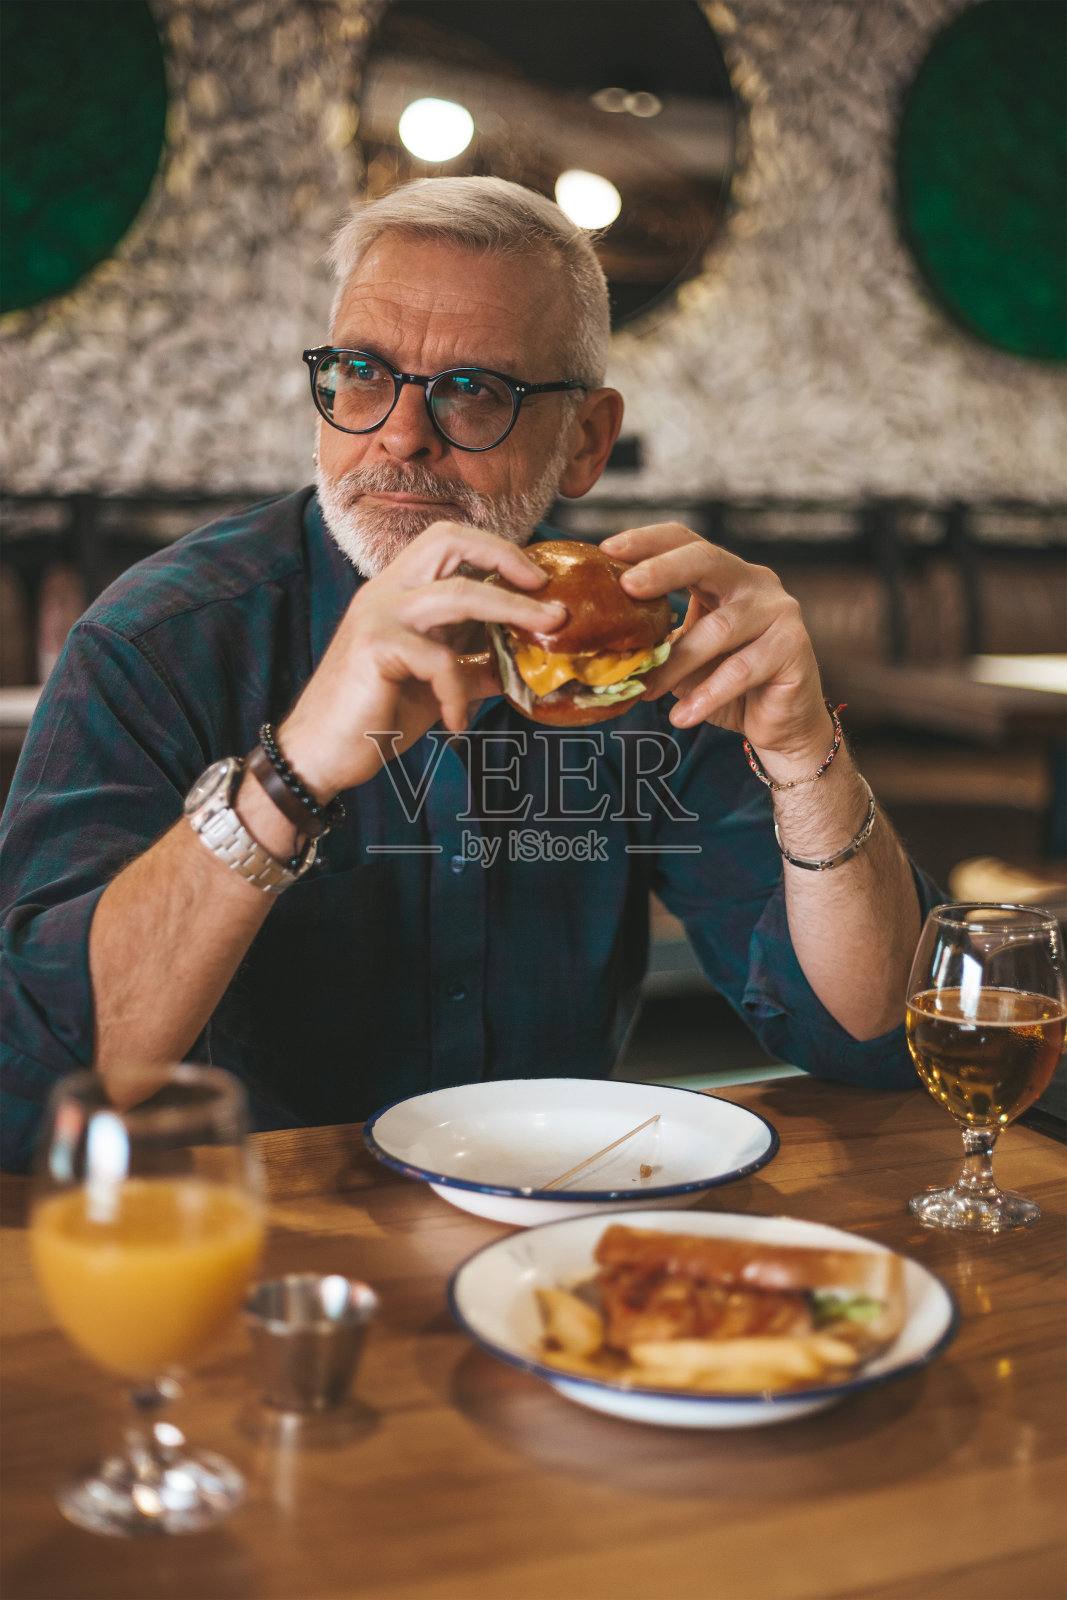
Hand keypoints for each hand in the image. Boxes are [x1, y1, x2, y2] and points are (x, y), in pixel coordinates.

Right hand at [276, 523, 565, 797]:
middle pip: (450, 540)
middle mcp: (386, 590)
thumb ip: (474, 662)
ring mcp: (379, 614)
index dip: (498, 550)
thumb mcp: (436, 683)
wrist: (321, 753)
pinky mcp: (375, 647)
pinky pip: (440, 660)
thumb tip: (523, 661)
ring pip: (460, 594)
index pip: (449, 540)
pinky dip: (459, 693)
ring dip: (513, 612)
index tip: (538, 579)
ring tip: (548, 632)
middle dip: (508, 557)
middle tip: (547, 589)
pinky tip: (457, 722)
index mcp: (399, 589)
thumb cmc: (376, 715)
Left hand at [600, 524, 830, 771]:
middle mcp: (756, 582)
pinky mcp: (794, 648)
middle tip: (627, 586)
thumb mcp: (686, 654)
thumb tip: (598, 641)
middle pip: (708, 560)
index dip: (647, 541)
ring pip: (719, 628)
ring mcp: (779, 611)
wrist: (780, 723)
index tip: (606, 550)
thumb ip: (657, 638)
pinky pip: (742, 670)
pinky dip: (707, 695)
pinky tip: (681, 716)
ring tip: (645, 690)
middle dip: (664, 570)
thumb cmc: (727, 684)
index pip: (685, 541)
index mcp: (725, 574)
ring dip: (677, 662)